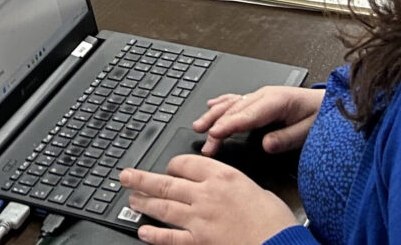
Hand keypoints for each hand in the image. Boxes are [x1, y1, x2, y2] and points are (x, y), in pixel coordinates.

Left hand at [122, 156, 297, 244]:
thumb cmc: (275, 221)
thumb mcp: (256, 189)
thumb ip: (234, 186)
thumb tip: (225, 189)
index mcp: (222, 176)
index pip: (185, 163)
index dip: (171, 165)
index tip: (167, 168)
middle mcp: (206, 195)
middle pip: (166, 182)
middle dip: (142, 179)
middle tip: (126, 176)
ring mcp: (200, 220)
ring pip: (163, 207)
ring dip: (144, 202)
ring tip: (131, 199)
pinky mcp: (199, 242)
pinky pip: (170, 238)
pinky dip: (154, 234)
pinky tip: (143, 231)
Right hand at [193, 86, 324, 155]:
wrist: (328, 102)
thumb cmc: (321, 115)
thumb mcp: (309, 130)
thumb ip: (286, 138)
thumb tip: (266, 144)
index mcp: (277, 100)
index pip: (247, 115)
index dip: (229, 125)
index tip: (214, 135)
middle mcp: (265, 95)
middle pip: (235, 111)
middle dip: (216, 126)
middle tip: (204, 143)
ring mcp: (261, 95)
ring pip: (232, 104)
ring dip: (214, 115)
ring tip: (198, 126)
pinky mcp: (260, 99)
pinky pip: (236, 99)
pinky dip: (222, 102)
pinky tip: (211, 105)